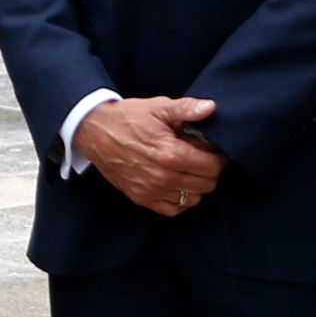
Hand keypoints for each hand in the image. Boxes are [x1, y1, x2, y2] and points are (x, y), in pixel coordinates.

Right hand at [74, 94, 225, 216]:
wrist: (95, 132)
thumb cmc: (128, 118)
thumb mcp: (158, 107)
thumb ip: (186, 108)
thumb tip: (211, 107)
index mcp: (170, 154)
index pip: (212, 166)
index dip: (219, 158)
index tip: (215, 151)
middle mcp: (162, 177)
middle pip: (206, 184)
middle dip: (210, 171)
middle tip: (204, 158)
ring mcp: (151, 190)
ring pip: (193, 199)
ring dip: (197, 185)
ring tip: (190, 169)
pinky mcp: (142, 198)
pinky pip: (173, 209)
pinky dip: (181, 199)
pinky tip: (178, 183)